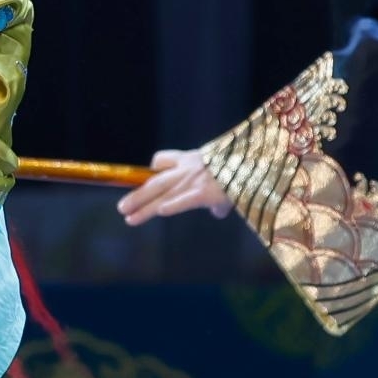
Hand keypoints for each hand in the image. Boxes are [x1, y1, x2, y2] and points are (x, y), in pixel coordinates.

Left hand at [118, 147, 233, 223]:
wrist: (255, 163)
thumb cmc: (243, 169)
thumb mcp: (226, 175)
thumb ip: (217, 196)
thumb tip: (218, 211)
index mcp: (191, 159)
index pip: (162, 160)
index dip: (153, 170)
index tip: (145, 179)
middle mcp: (187, 169)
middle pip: (155, 182)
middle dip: (137, 195)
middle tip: (122, 208)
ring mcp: (194, 180)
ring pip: (162, 193)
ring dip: (143, 206)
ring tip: (129, 217)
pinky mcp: (205, 192)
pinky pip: (184, 199)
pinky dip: (172, 205)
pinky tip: (161, 212)